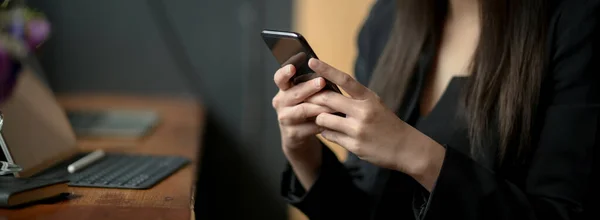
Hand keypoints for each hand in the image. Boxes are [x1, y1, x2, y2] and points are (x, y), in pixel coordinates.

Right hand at [272, 64, 333, 188]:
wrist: (297, 136)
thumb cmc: (305, 109)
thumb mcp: (304, 96)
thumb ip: (310, 85)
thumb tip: (327, 74)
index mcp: (284, 90)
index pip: (280, 78)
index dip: (285, 73)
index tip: (292, 67)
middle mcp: (281, 103)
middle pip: (294, 93)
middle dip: (309, 87)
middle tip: (322, 82)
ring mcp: (285, 118)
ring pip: (303, 110)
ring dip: (320, 106)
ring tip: (334, 103)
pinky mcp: (293, 133)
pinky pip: (310, 126)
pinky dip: (323, 122)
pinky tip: (333, 120)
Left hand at [305, 58, 444, 189]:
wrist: (405, 147)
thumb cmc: (387, 123)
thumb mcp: (375, 104)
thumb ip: (355, 98)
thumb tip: (328, 89)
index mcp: (369, 98)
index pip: (344, 80)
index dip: (326, 69)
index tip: (312, 61)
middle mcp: (363, 112)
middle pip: (327, 99)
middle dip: (313, 97)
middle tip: (305, 96)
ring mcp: (358, 130)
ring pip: (324, 119)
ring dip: (319, 118)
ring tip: (323, 118)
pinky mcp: (354, 146)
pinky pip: (329, 135)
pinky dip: (327, 132)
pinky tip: (332, 131)